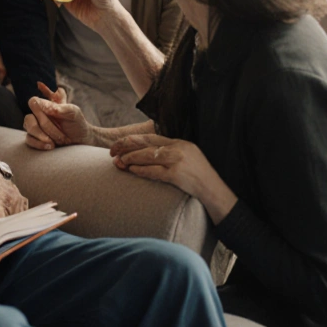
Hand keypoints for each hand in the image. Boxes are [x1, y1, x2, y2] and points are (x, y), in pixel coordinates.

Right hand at [24, 81, 94, 149]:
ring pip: (28, 128)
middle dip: (46, 125)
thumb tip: (45, 106)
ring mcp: (35, 127)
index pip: (33, 102)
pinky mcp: (34, 138)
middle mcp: (38, 114)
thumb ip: (60, 108)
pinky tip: (50, 146)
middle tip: (61, 131)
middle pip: (30, 117)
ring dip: (42, 136)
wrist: (81, 141)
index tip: (52, 113)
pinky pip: (29, 140)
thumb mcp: (74, 113)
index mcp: (46, 104)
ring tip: (55, 142)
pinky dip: (39, 143)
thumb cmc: (77, 124)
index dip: (39, 108)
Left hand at [109, 134, 237, 221]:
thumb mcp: (186, 156)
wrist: (214, 189)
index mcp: (179, 142)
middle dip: (126, 146)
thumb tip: (146, 151)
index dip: (131, 140)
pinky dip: (140, 170)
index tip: (118, 143)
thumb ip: (169, 151)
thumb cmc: (198, 175)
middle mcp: (178, 149)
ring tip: (119, 161)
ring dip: (130, 159)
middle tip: (112, 151)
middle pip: (146, 144)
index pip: (150, 137)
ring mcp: (178, 161)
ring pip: (147, 156)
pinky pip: (154, 171)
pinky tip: (131, 170)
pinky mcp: (177, 175)